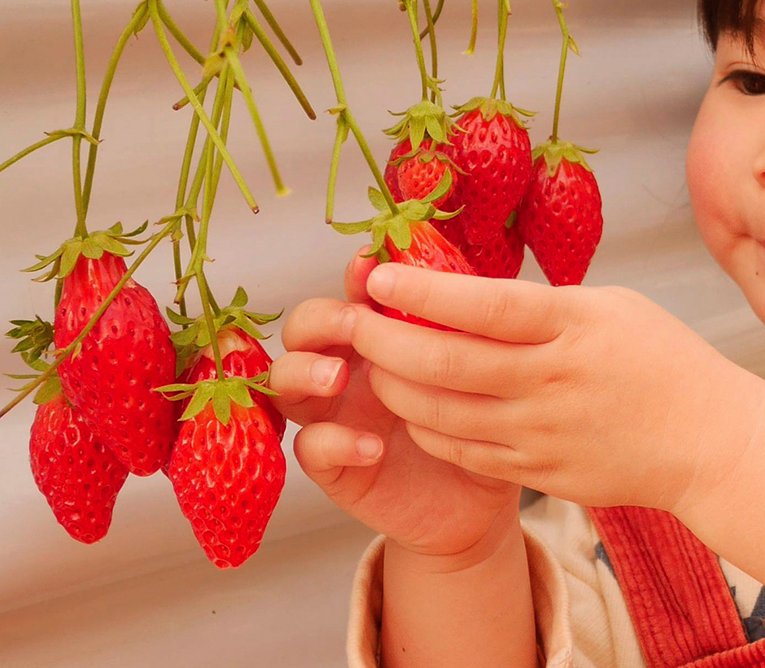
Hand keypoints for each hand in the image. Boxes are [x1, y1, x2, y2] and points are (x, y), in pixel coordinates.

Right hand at [268, 251, 521, 561]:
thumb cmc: (477, 423)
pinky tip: (372, 446)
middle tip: (352, 323)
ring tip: (337, 377)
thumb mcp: (477, 372)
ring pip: (286, 381)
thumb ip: (459, 330)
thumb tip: (460, 278)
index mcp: (381, 337)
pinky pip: (310, 447)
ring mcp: (333, 415)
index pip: (354, 294)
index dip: (356, 276)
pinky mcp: (333, 465)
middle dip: (321, 319)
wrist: (478, 499)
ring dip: (304, 371)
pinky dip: (334, 442)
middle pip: (304, 329)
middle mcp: (348, 369)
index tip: (370, 264)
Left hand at [355, 263, 761, 512]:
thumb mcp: (611, 305)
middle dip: (387, 340)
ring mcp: (544, 433)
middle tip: (358, 324)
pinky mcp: (539, 471)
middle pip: (448, 361)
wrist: (707, 442)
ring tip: (378, 365)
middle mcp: (553, 380)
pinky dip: (428, 427)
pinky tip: (415, 408)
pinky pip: (463, 451)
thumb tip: (468, 297)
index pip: (484, 305)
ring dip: (396, 387)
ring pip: (443, 413)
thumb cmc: (663, 359)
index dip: (423, 290)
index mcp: (574, 326)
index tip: (380, 276)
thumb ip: (543, 303)